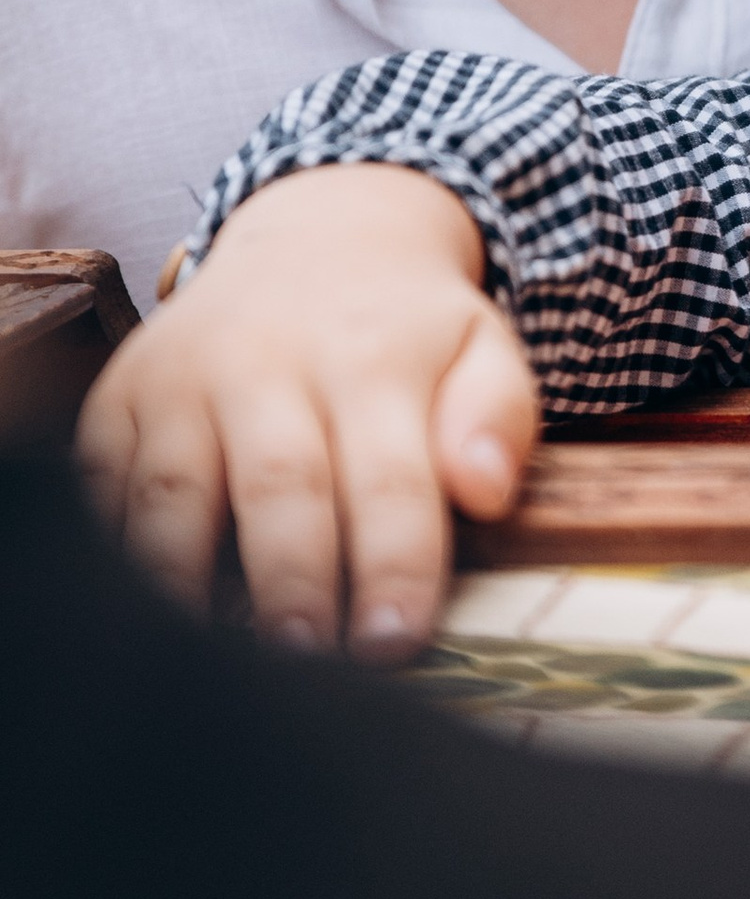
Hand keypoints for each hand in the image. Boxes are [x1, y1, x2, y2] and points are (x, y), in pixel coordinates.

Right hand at [76, 168, 538, 656]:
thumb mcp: (482, 347)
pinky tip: (146, 604)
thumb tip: (486, 492)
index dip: (393, 569)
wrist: (315, 234)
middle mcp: (268, 365)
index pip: (389, 481)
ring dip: (188, 583)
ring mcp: (183, 380)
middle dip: (291, 587)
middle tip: (306, 665)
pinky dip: (116, 548)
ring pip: (172, 494)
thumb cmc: (405, 326)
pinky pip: (102, 483)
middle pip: (278, 491)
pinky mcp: (119, 397)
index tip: (395, 645)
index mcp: (372, 362)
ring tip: (212, 654)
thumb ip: (498, 419)